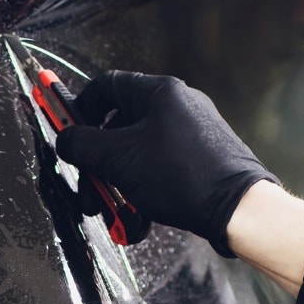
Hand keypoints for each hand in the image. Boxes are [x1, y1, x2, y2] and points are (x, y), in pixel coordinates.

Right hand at [54, 71, 278, 256]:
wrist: (237, 209)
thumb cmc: (182, 176)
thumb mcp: (117, 159)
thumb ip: (82, 145)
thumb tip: (66, 140)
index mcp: (159, 92)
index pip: (106, 86)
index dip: (79, 107)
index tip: (66, 131)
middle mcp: (178, 106)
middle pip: (119, 125)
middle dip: (97, 161)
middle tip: (87, 186)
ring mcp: (191, 133)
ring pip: (137, 152)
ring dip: (116, 182)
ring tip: (110, 210)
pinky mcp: (201, 158)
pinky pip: (159, 168)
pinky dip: (142, 190)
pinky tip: (137, 217)